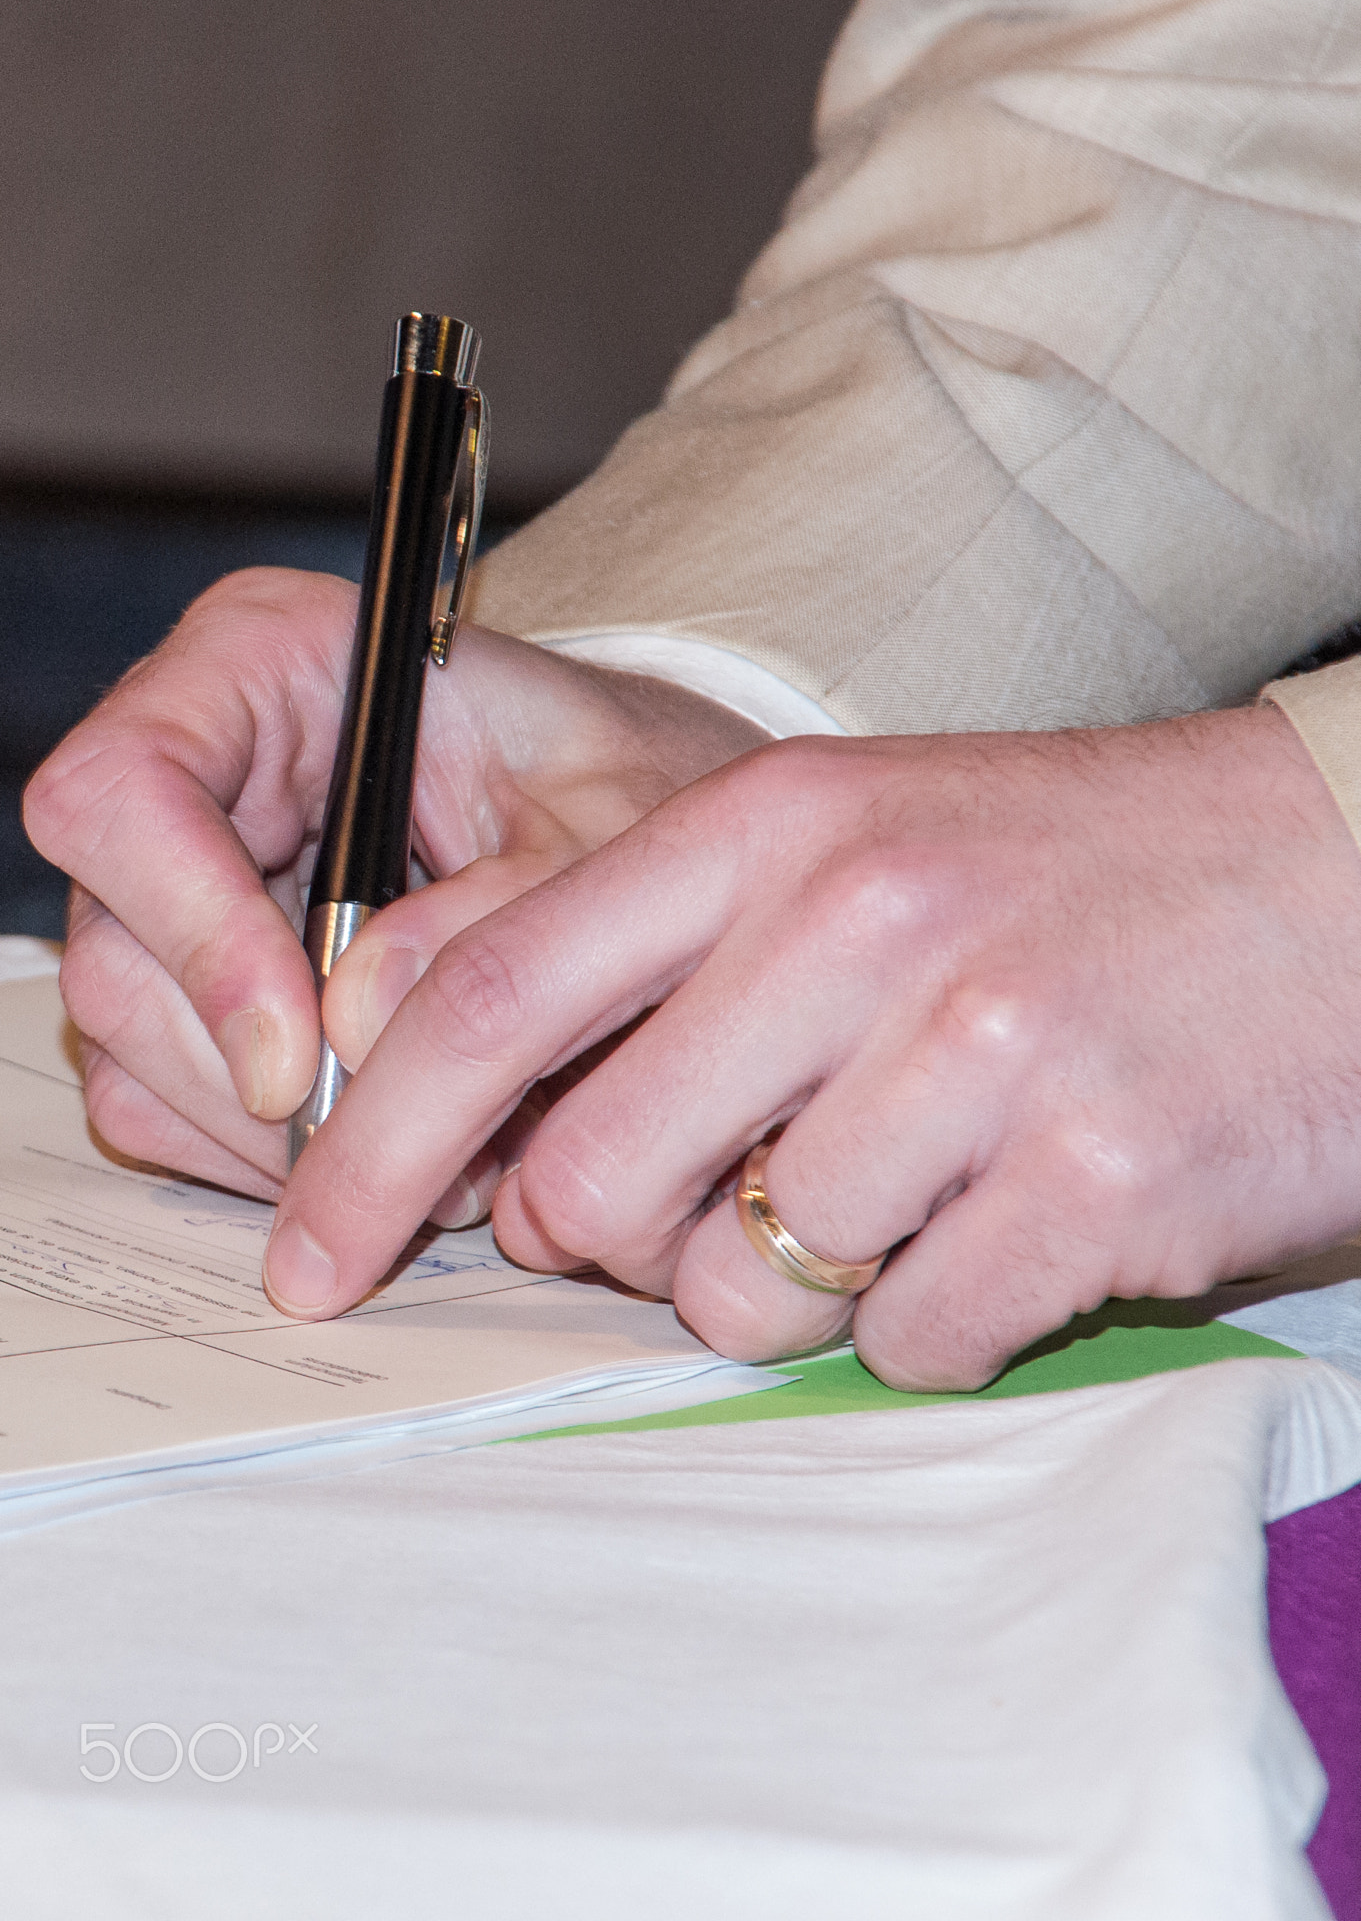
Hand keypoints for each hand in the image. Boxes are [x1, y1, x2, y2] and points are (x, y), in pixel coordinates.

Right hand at [23, 566, 766, 1210]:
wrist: (654, 843)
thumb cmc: (624, 791)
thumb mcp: (608, 835)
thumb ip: (501, 912)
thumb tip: (360, 1017)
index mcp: (266, 663)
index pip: (124, 788)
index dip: (195, 930)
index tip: (296, 1056)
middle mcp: (200, 774)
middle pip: (117, 951)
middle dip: (250, 1076)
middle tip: (401, 1146)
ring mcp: (182, 892)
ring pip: (137, 1049)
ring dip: (275, 1137)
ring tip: (438, 1154)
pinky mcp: (194, 992)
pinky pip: (169, 1105)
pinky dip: (270, 1156)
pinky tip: (394, 1144)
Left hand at [264, 703, 1360, 1387]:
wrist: (1343, 872)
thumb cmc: (1073, 872)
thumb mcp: (857, 841)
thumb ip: (675, 961)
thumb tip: (508, 1142)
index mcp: (771, 825)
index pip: (491, 994)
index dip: (367, 1143)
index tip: (312, 1255)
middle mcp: (857, 925)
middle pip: (590, 1180)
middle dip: (620, 1238)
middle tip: (718, 1204)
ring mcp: (979, 1055)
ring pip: (742, 1288)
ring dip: (792, 1283)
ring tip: (912, 1188)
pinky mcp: (1093, 1183)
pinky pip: (905, 1343)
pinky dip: (933, 1317)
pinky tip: (1014, 1219)